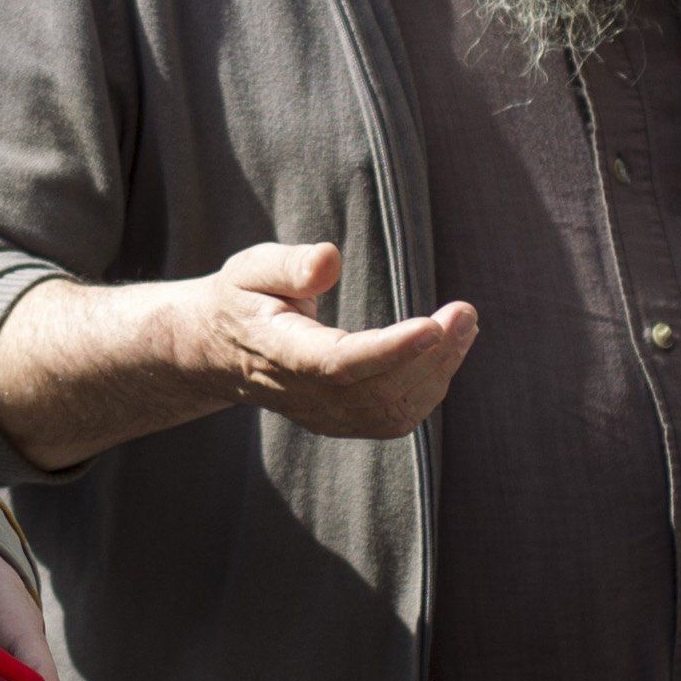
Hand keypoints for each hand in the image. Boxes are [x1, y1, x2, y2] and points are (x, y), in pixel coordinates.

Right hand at [174, 242, 475, 440]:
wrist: (215, 353)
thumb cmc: (240, 300)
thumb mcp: (250, 268)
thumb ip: (289, 264)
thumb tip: (331, 259)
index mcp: (279, 352)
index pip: (338, 363)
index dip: (390, 350)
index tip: (434, 325)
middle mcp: (303, 394)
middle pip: (378, 390)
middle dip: (432, 355)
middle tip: (465, 312)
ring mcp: (323, 415)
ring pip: (391, 411)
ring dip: (438, 372)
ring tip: (463, 326)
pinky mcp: (340, 421)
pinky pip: (393, 419)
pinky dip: (428, 388)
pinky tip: (444, 352)